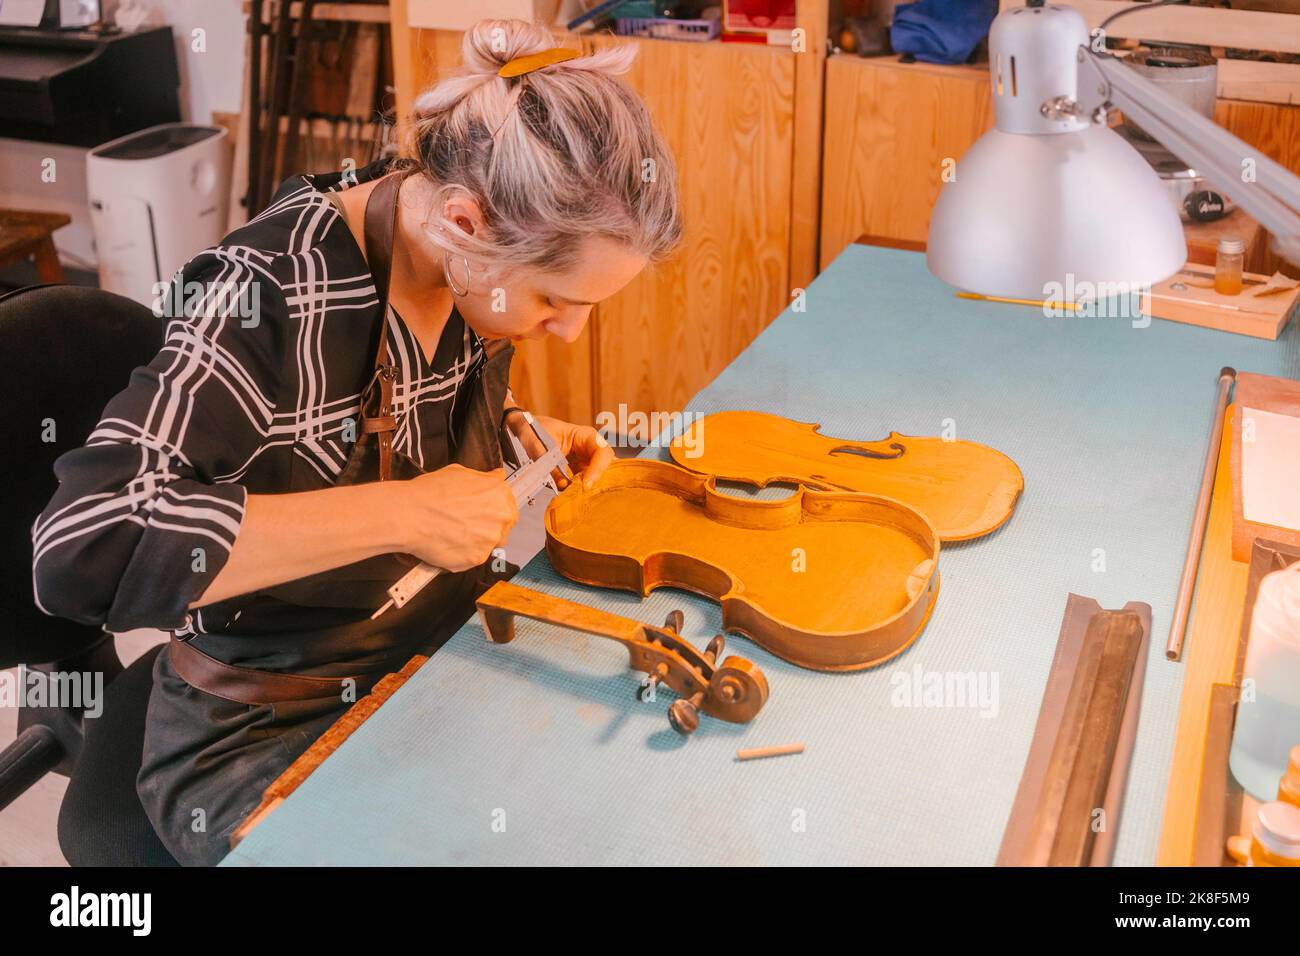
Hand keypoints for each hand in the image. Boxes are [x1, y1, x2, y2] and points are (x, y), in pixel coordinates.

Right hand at [393, 465, 516, 569]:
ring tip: (454, 534)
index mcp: (499, 493)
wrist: (409, 514)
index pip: (508, 503)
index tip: (484, 512)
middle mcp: (501, 516)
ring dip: (477, 540)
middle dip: (489, 525)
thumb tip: (495, 477)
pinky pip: (475, 558)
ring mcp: (491, 539)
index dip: (494, 508)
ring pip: (491, 543)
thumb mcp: (459, 472)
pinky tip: (449, 543)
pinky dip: (464, 554)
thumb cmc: (429, 493)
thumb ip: (483, 479)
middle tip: (467, 524)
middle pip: (505, 525)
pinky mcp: (478, 558)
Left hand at [517, 414, 614, 489]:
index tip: (587, 485)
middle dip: (598, 482)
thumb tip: (564, 485)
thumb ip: (549, 464)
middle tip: (585, 496)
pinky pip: (583, 483)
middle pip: (605, 466)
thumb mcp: (537, 443)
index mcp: (585, 435)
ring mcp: (585, 460)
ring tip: (577, 498)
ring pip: (597, 477)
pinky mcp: (577, 471)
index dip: (598, 469)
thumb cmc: (533, 428)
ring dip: (589, 489)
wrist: (524, 427)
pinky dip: (579, 492)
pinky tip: (571, 498)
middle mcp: (589, 448)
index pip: (602, 451)